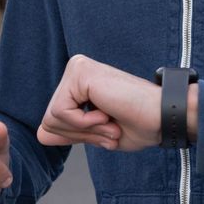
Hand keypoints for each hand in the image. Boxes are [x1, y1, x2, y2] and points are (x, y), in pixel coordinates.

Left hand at [37, 55, 163, 151]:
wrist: (162, 117)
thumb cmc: (139, 125)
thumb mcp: (97, 134)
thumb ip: (70, 132)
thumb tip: (41, 134)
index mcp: (79, 84)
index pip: (54, 120)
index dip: (78, 135)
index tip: (108, 128)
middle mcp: (76, 71)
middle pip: (49, 119)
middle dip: (79, 134)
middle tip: (111, 126)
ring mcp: (77, 68)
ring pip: (52, 117)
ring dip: (85, 130)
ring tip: (110, 121)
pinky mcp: (79, 72)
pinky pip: (60, 112)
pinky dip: (83, 123)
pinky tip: (106, 114)